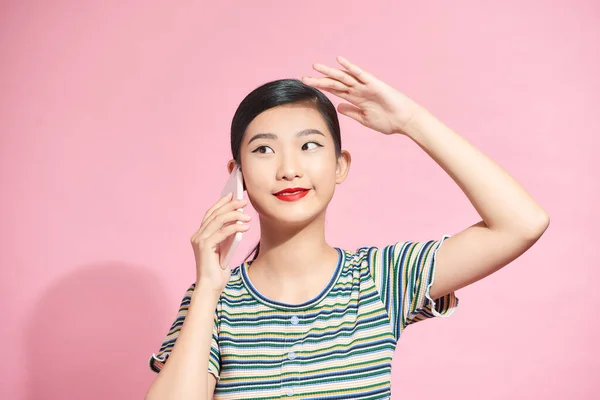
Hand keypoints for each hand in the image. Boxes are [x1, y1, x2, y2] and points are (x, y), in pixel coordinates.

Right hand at [190, 192, 250, 292]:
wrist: (211, 287)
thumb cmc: (218, 270)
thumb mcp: (224, 248)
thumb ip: (226, 236)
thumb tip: (237, 221)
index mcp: (200, 235)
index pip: (210, 213)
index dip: (221, 203)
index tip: (232, 195)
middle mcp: (197, 235)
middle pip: (214, 214)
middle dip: (230, 205)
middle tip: (244, 201)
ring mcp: (199, 240)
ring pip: (218, 220)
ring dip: (234, 215)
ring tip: (247, 215)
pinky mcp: (204, 246)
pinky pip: (222, 232)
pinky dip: (235, 227)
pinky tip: (245, 227)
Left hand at [301, 56, 422, 134]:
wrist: (404, 121)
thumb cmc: (388, 121)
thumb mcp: (364, 119)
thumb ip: (351, 111)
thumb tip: (338, 106)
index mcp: (356, 99)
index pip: (334, 91)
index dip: (321, 88)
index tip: (307, 86)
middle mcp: (358, 90)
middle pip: (335, 83)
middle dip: (319, 80)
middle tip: (303, 78)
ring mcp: (365, 86)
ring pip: (344, 77)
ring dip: (329, 72)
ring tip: (315, 66)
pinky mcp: (374, 84)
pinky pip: (360, 73)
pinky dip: (350, 66)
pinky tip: (340, 60)